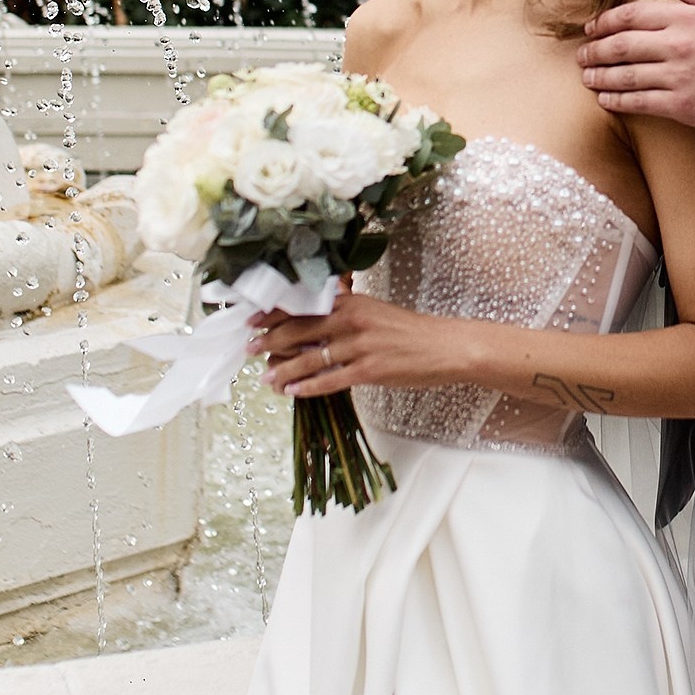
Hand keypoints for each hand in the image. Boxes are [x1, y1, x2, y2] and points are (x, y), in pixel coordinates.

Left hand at [254, 288, 440, 399]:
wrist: (444, 347)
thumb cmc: (409, 331)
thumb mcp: (374, 311)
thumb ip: (344, 312)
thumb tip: (310, 321)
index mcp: (351, 302)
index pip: (303, 305)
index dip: (273, 314)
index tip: (252, 321)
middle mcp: (352, 320)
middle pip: (299, 330)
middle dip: (269, 341)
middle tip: (249, 350)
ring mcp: (360, 346)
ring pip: (310, 358)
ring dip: (283, 370)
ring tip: (266, 378)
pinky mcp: (370, 370)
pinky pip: (330, 380)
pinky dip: (308, 387)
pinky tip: (293, 392)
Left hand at [579, 0, 694, 134]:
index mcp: (687, 17)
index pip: (632, 14)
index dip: (605, 21)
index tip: (592, 27)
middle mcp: (677, 44)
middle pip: (621, 44)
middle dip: (594, 50)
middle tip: (581, 55)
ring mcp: (677, 76)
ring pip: (625, 75)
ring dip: (599, 76)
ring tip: (586, 78)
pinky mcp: (682, 105)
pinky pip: (639, 102)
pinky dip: (617, 100)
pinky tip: (605, 100)